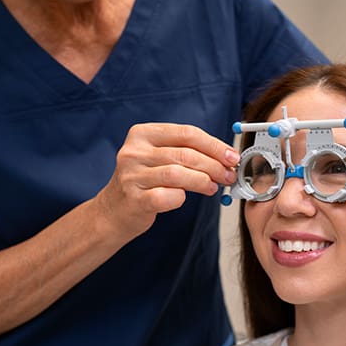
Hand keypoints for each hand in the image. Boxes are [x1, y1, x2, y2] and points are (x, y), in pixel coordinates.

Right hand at [96, 123, 238, 236]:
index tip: (231, 157)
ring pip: (178, 174)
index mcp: (142, 134)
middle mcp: (133, 152)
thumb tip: (225, 157)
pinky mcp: (134, 199)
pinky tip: (182, 198)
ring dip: (202, 181)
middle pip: (185, 154)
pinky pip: (168, 196)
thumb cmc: (144, 182)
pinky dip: (180, 198)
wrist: (113, 211)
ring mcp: (132, 175)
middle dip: (213, 165)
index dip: (214, 145)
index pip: (187, 133)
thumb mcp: (159, 158)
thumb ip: (186, 152)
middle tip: (228, 175)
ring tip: (213, 187)